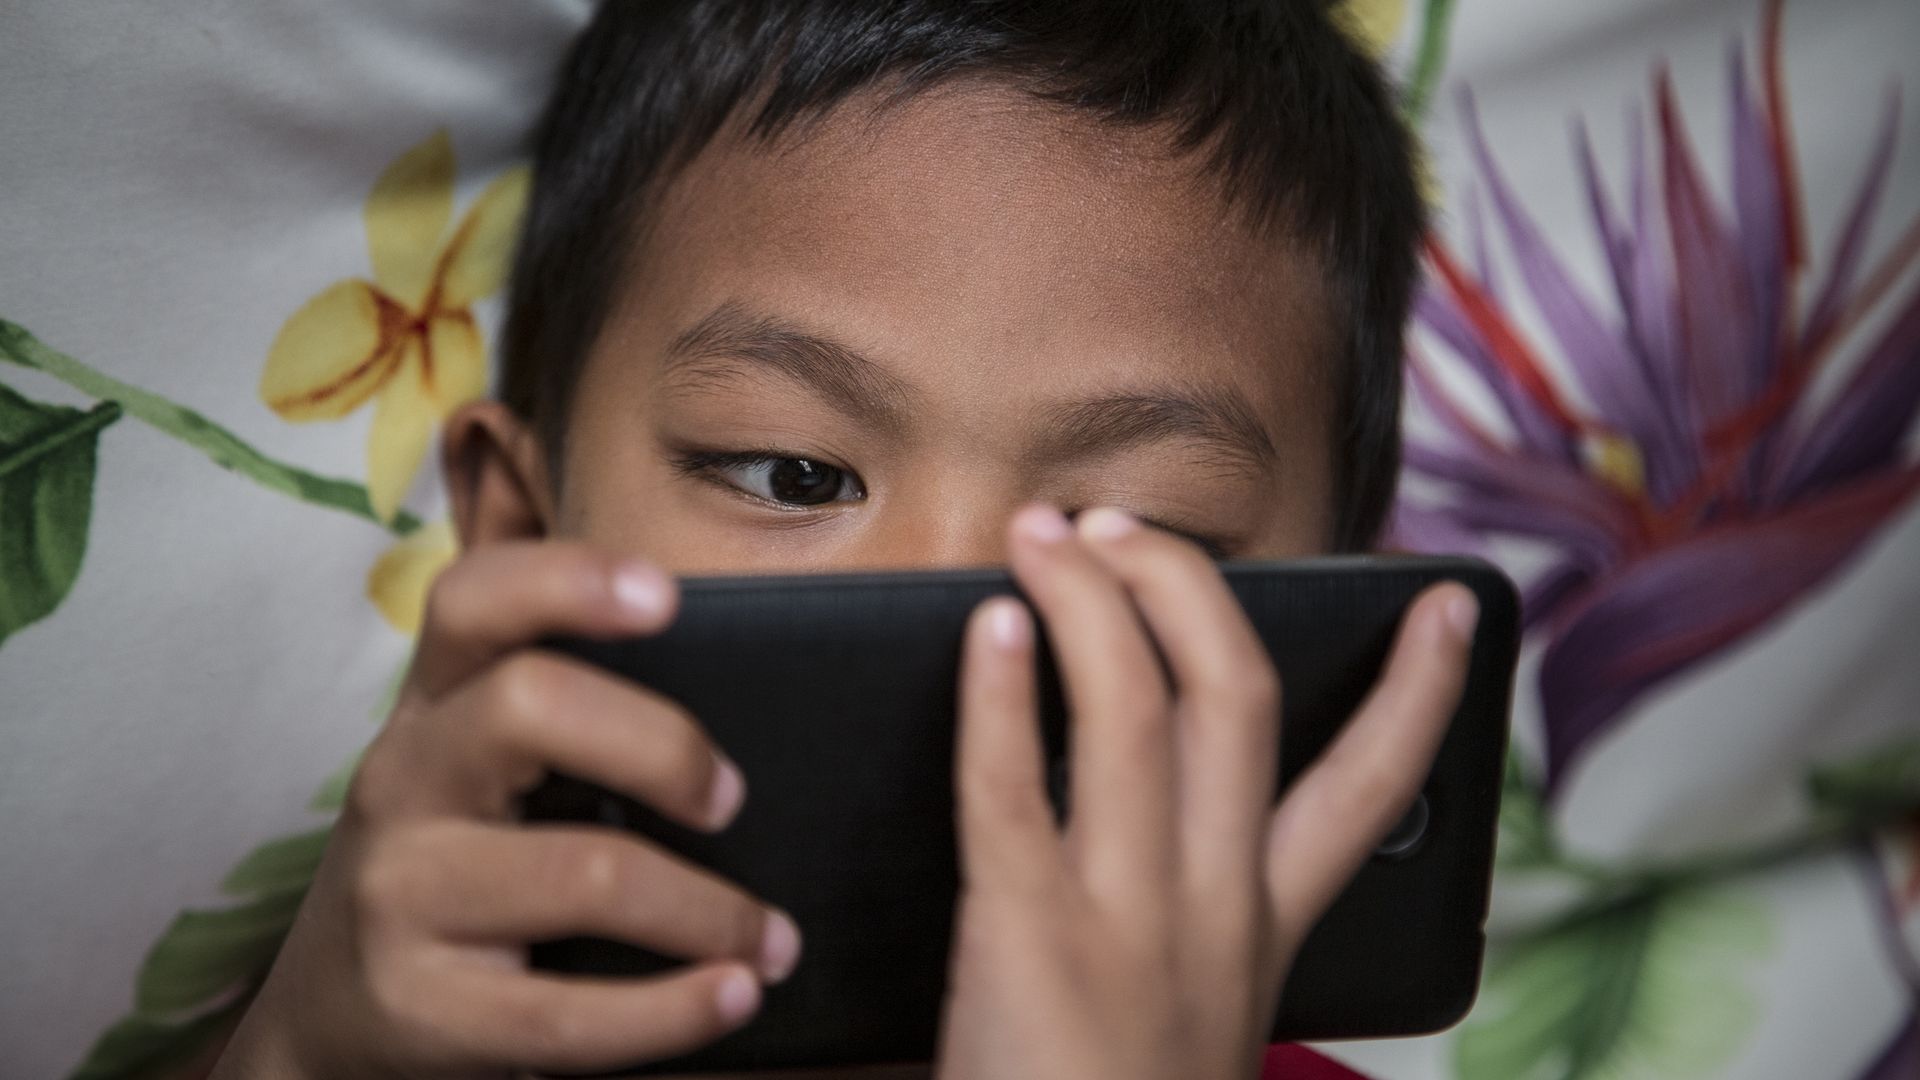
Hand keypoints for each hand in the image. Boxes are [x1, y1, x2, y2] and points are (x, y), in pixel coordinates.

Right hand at [210, 542, 801, 1079]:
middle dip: (663, 746)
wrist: (328, 1019)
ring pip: (584, 872)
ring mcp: (400, 896)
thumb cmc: (456, 869)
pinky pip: (567, 1012)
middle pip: (528, 707)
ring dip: (710, 909)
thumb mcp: (477, 777)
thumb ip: (569, 722)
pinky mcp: (417, 1009)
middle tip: (733, 800)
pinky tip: (732, 997)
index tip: (667, 596)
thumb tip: (748, 698)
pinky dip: (675, 1010)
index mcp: (432, 708)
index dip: (565, 579)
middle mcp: (403, 782)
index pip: (471, 603)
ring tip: (770, 940)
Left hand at [935, 505, 1476, 1079]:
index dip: (1421, 692)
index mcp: (1263, 932)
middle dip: (1190, 587)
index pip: (1373, 793)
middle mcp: (1217, 912)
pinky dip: (999, 691)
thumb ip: (1196, 917)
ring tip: (1044, 538)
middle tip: (1126, 526)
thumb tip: (1158, 799)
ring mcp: (1130, 922)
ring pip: (1139, 708)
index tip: (1449, 606)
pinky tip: (983, 627)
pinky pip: (1015, 783)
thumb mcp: (1195, 1019)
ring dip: (1092, 600)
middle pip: (1241, 697)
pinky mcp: (1029, 938)